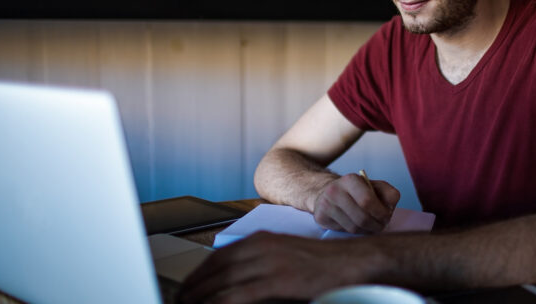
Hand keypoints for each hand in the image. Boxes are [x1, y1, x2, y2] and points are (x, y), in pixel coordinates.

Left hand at [178, 232, 375, 303]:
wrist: (353, 262)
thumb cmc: (322, 265)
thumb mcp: (286, 256)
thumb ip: (261, 265)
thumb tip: (236, 281)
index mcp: (262, 240)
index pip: (218, 257)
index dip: (198, 276)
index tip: (187, 289)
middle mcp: (262, 247)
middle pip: (215, 270)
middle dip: (194, 289)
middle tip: (182, 301)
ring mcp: (270, 264)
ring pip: (222, 283)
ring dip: (201, 298)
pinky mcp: (278, 281)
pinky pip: (237, 296)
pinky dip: (219, 303)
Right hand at [312, 173, 399, 233]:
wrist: (327, 192)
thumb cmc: (356, 191)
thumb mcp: (373, 186)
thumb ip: (388, 193)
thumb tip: (391, 206)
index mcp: (350, 180)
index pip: (367, 200)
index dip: (380, 212)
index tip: (387, 217)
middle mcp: (335, 191)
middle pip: (361, 218)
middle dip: (376, 225)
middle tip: (382, 225)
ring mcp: (325, 205)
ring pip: (353, 228)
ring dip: (367, 231)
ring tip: (372, 227)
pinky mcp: (320, 218)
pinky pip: (343, 232)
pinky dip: (355, 232)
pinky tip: (358, 226)